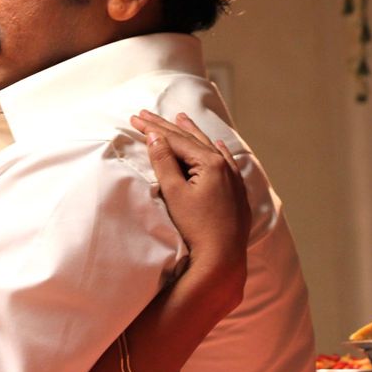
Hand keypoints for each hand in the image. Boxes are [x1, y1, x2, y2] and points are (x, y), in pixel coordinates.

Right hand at [130, 110, 250, 309]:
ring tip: (180, 118)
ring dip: (192, 133)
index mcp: (210, 163)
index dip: (153, 128)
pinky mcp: (236, 192)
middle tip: (146, 114)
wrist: (222, 257)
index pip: (175, 139)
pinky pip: (227, 162)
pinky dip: (217, 150)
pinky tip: (218, 144)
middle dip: (166, 126)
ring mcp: (232, 179)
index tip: (135, 118)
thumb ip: (164, 162)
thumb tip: (155, 137)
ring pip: (209, 147)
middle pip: (190, 139)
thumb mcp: (174, 192)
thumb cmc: (196, 226)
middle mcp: (225, 166)